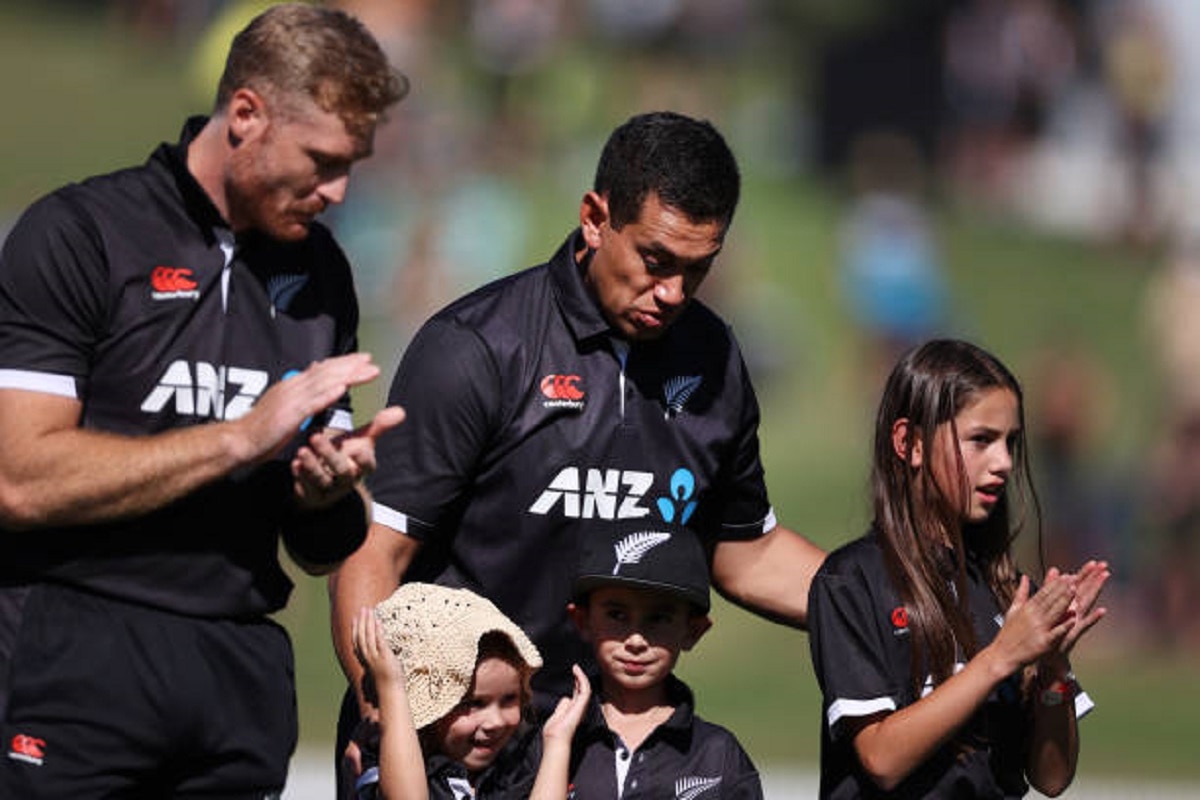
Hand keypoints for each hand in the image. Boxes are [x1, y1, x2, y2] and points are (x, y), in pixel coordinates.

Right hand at [235, 353, 385, 463]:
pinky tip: (343, 389)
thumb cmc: (262, 428)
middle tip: (371, 360)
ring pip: (324, 383)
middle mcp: (292, 387)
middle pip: (326, 372)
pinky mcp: (289, 415)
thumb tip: (314, 370)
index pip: (322, 369)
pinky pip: (311, 404)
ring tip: (367, 372)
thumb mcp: (284, 403)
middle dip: (350, 365)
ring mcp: (291, 400)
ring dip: (347, 376)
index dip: (343, 362)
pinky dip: (328, 395)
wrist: (239, 441)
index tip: (363, 359)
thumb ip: (300, 389)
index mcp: (292, 385)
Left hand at [292, 405, 404, 508]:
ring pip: (322, 480)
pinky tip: (294, 465)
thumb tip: (402, 412)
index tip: (358, 449)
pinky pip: (306, 488)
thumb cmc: (346, 455)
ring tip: (301, 451)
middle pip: (342, 470)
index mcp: (361, 466)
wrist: (326, 481)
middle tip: (315, 437)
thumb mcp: (362, 440)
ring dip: (312, 466)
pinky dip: (300, 476)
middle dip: (329, 454)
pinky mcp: (313, 495)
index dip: (364, 459)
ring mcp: (329, 489)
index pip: (367, 465)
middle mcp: (347, 479)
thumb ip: (379, 426)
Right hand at [352, 606, 403, 690]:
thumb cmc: (387, 679)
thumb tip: (380, 648)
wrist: (391, 691)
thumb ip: (377, 656)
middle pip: (361, 636)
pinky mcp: (384, 657)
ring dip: (368, 623)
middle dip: (361, 622)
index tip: (355, 617)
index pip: (357, 641)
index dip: (355, 628)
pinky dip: (377, 630)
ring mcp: (375, 657)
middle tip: (363, 609)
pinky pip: (379, 641)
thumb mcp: (379, 666)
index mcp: (365, 658)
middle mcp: (368, 657)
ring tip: (369, 611)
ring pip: (368, 636)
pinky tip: (378, 621)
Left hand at [542, 664, 590, 745]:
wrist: (555, 738)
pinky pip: (585, 689)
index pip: (577, 695)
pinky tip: (577, 672)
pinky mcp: (582, 705)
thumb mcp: (556, 715)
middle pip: (582, 690)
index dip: (576, 684)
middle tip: (575, 668)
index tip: (574, 675)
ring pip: (585, 688)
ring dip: (581, 677)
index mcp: (573, 711)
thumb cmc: (554, 731)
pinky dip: (582, 679)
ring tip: (576, 668)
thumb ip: (562, 706)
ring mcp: (581, 707)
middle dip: (579, 678)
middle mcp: (579, 709)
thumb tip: (566, 698)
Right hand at [989, 573, 1076, 674]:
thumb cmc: (1008, 633)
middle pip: (1050, 600)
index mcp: (1026, 608)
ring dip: (1065, 601)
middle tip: (1074, 578)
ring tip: (1075, 590)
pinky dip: (1064, 625)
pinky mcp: (1043, 642)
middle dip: (1063, 589)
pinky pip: (1056, 633)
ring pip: (1054, 612)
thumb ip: (1021, 593)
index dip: (1055, 584)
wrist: (1002, 654)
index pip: (1043, 593)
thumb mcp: (1012, 610)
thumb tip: (1025, 577)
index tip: (1066, 575)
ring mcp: (1038, 629)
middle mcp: (1032, 616)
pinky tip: (1074, 618)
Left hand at [1056, 559, 1108, 654]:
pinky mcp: (1074, 632)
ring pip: (1088, 603)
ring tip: (1105, 579)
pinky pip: (1085, 624)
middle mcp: (1074, 610)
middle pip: (1086, 591)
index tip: (1095, 561)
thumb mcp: (1047, 604)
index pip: (1077, 585)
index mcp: (1066, 603)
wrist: (1045, 651)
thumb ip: (1050, 586)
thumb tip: (1054, 569)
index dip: (1085, 573)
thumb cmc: (1048, 629)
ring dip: (1096, 591)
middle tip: (1105, 565)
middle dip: (1095, 578)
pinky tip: (1103, 610)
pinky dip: (1094, 617)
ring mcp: (1076, 620)